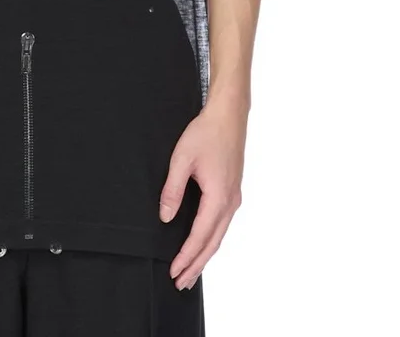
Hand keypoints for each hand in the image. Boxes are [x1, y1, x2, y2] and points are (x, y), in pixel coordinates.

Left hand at [158, 93, 247, 289]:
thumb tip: (165, 217)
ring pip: (219, 236)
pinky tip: (204, 244)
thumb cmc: (206, 133)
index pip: (200, 236)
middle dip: (196, 265)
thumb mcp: (182, 158)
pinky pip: (222, 224)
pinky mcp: (233, 191)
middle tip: (181, 283)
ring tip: (191, 272)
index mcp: (218, 197)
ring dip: (205, 255)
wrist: (228, 116)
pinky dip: (212, 240)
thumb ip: (172, 189)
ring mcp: (234, 198)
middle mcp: (230, 202)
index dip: (186, 256)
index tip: (174, 271)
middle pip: (213, 243)